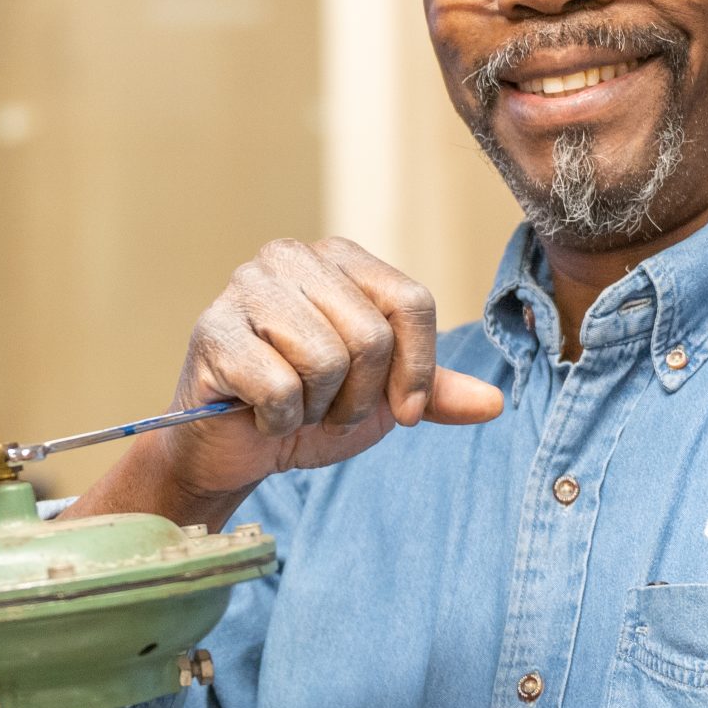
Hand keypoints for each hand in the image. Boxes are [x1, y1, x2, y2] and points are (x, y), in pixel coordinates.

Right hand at [126, 238, 503, 518]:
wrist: (233, 450)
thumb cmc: (307, 409)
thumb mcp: (380, 398)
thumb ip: (432, 391)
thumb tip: (494, 404)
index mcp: (339, 259)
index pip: (410, 301)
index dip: (417, 369)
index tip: (405, 412)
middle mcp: (289, 258)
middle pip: (371, 334)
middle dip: (359, 396)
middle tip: (329, 409)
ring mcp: (245, 289)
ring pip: (326, 359)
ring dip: (318, 408)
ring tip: (296, 406)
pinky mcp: (213, 332)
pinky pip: (280, 387)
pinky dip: (279, 420)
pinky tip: (259, 413)